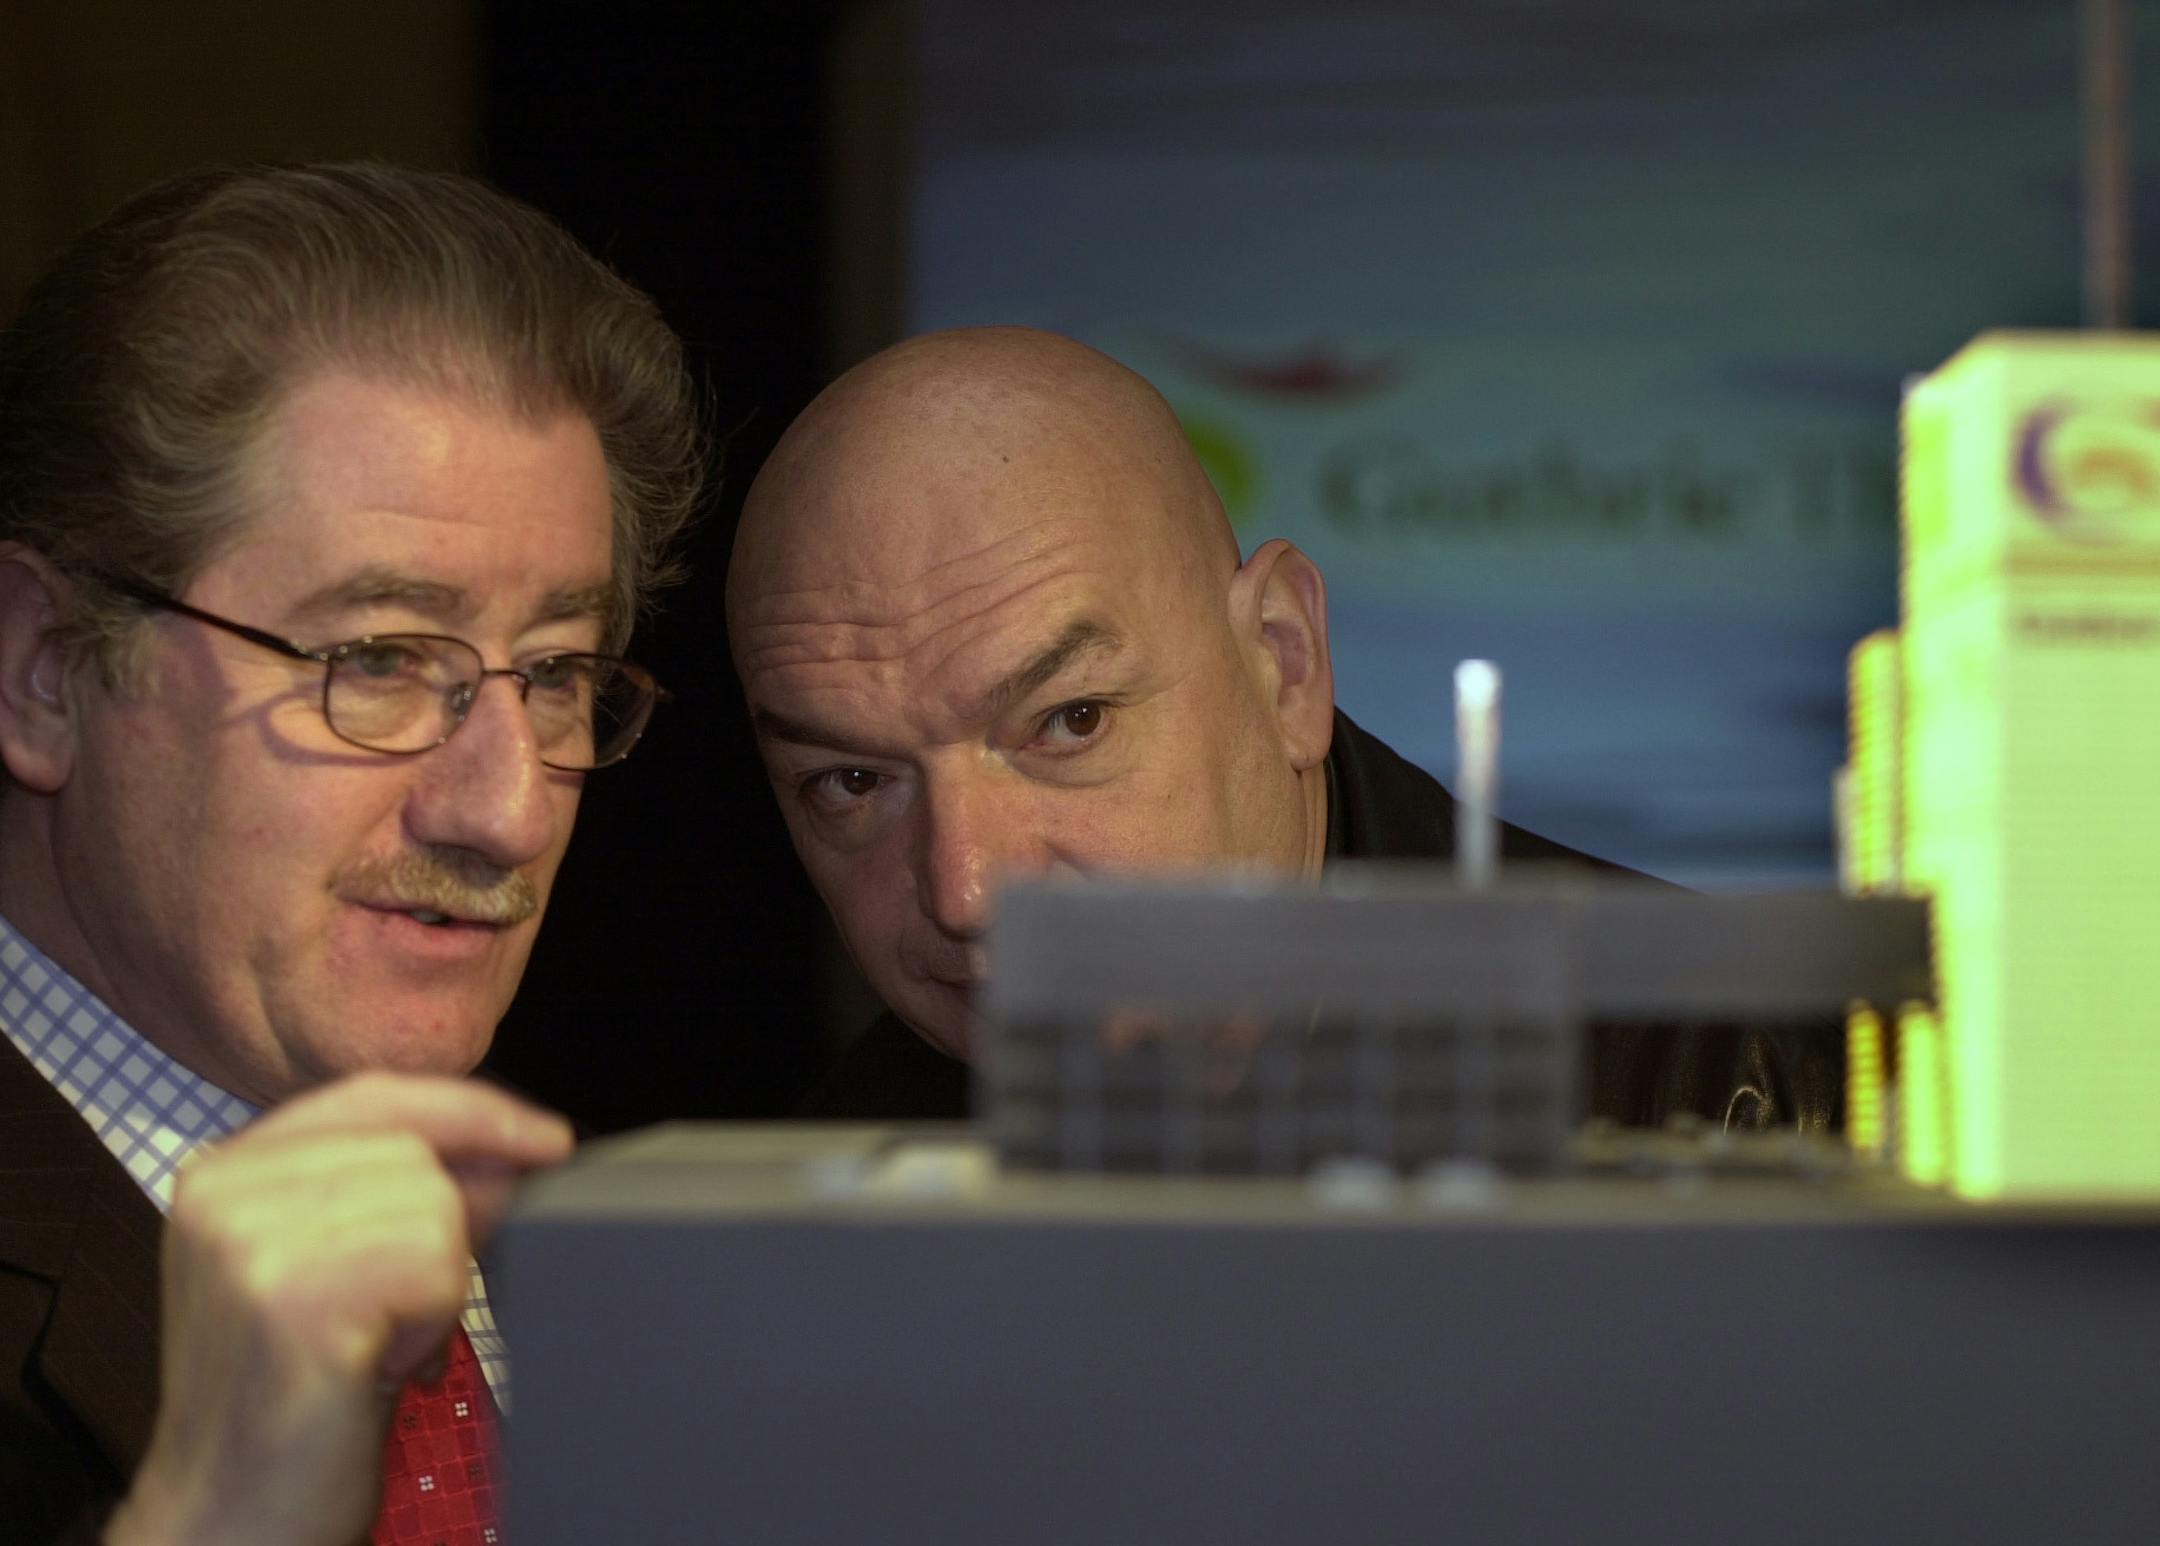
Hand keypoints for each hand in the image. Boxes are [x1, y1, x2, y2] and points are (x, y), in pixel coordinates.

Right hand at [103, 1072, 572, 1545]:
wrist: (226, 1515)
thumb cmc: (289, 1399)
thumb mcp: (335, 1267)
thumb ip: (405, 1191)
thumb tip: (512, 1147)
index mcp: (228, 1170)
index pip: (377, 1094)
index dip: (473, 1109)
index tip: (544, 1137)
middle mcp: (226, 1190)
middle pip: (417, 1149)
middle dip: (447, 1230)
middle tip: (397, 1315)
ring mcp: (252, 1238)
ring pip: (434, 1204)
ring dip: (436, 1285)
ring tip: (375, 1343)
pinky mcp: (294, 1296)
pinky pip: (435, 1262)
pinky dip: (434, 1320)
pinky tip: (380, 1365)